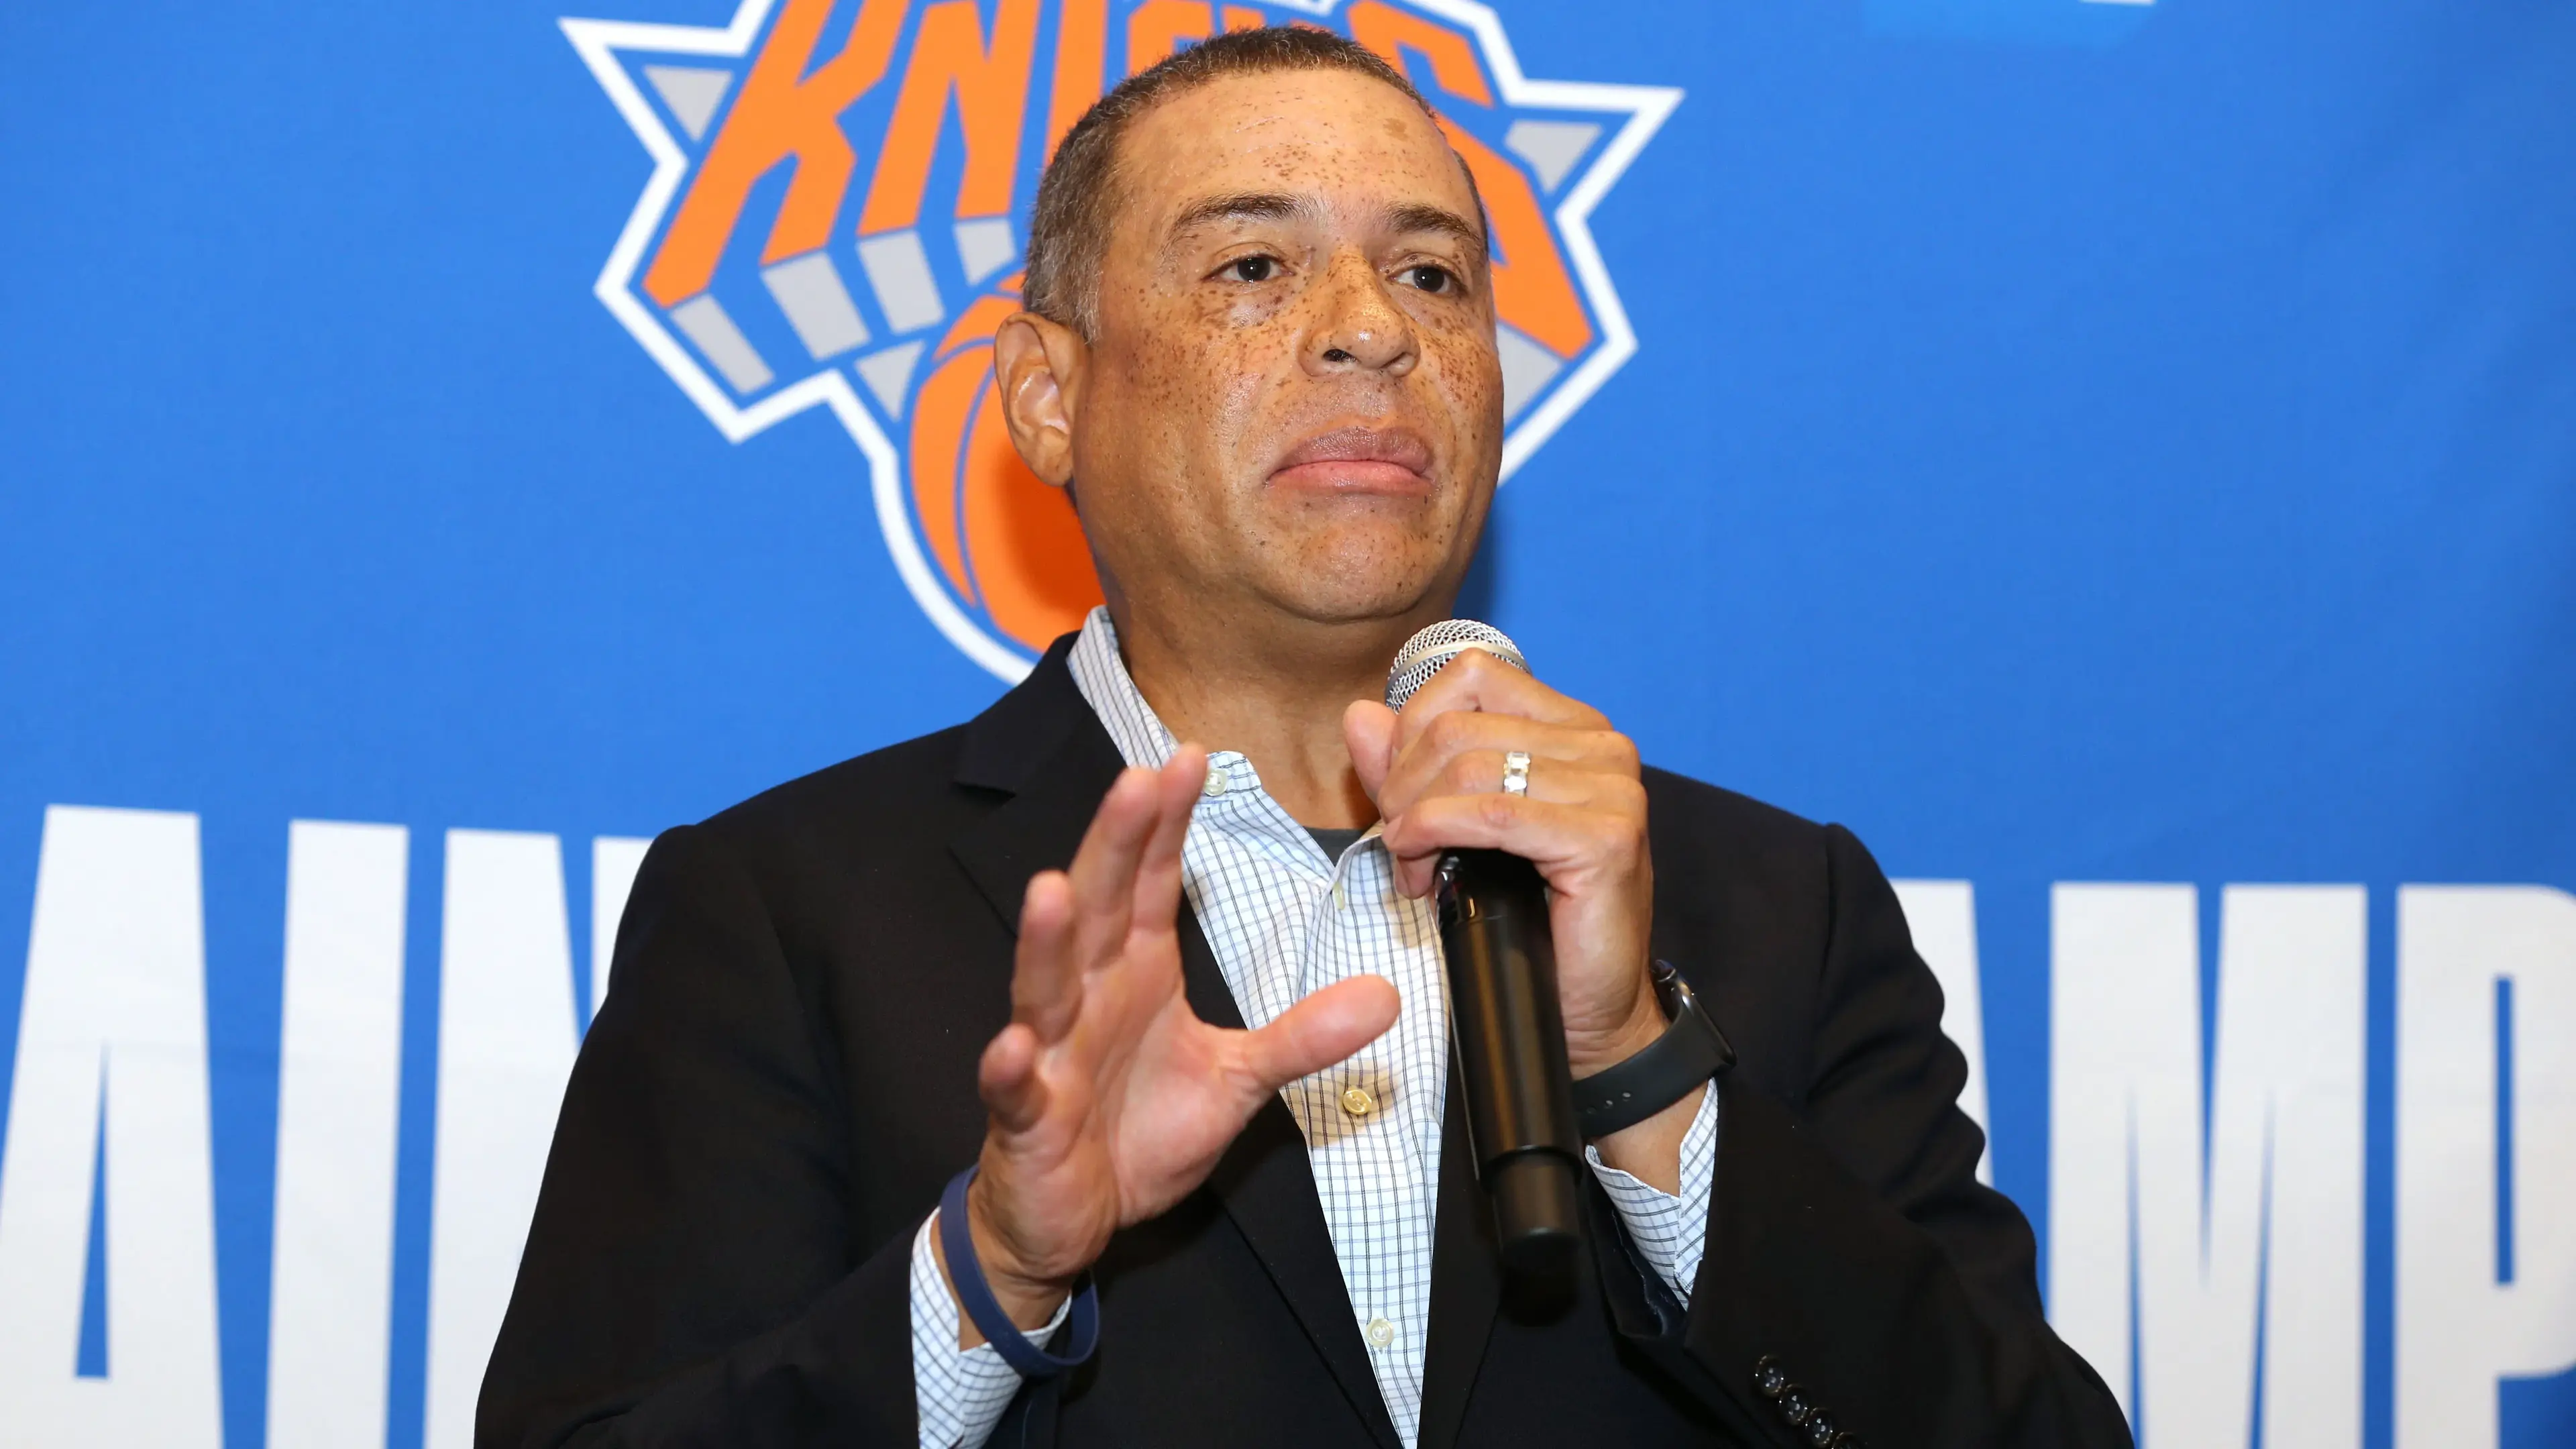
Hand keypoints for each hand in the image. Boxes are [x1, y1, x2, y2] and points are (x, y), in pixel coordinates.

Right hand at [948, 746, 1400, 1341]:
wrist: (1074, 1216)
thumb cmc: (1138, 1131)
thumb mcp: (1238, 1078)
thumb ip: (1303, 1034)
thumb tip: (1386, 995)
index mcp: (1134, 972)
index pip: (1150, 884)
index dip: (1167, 824)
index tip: (1191, 759)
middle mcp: (1087, 996)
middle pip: (1098, 908)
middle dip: (1114, 845)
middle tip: (1137, 782)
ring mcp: (1049, 1053)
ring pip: (1044, 986)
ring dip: (1046, 941)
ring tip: (1053, 889)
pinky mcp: (1026, 1117)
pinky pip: (1015, 1089)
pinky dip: (1011, 1067)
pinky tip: (1014, 1045)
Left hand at [1345, 651, 1695, 1188]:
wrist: (1583, 1013)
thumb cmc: (1525, 922)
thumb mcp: (1452, 831)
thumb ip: (1408, 768)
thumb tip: (1361, 715)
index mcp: (1572, 727)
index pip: (1471, 674)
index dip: (1412, 726)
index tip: (1397, 793)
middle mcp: (1603, 745)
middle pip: (1458, 721)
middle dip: (1403, 782)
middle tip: (1397, 843)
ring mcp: (1613, 788)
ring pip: (1467, 762)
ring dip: (1414, 818)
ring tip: (1412, 868)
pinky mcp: (1606, 838)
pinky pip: (1490, 813)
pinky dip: (1434, 836)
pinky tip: (1421, 873)